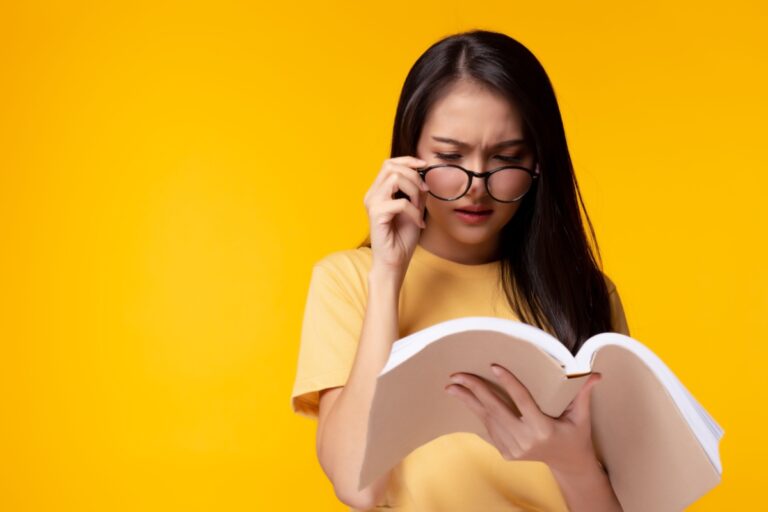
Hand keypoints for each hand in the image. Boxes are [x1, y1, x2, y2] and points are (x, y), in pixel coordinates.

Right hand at [363, 156, 429, 275]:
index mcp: (378, 191)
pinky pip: (401, 203)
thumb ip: (417, 192)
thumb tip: (424, 175)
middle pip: (391, 167)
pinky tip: (418, 223)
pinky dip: (414, 211)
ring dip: (413, 191)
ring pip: (395, 179)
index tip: (425, 165)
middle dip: (413, 176)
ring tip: (418, 208)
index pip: (389, 164)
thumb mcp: (415, 209)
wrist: (394, 261)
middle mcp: (372, 195)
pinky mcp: (376, 214)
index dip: (407, 160)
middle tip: (424, 193)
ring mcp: (372, 203)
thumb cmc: (402, 238)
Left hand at [444, 364, 603, 474]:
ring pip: (487, 419)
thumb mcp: (581, 416)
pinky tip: (464, 399)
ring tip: (452, 386)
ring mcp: (514, 449)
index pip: (522, 400)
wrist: (568, 464)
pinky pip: (489, 429)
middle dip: (475, 390)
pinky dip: (477, 413)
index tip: (493, 366)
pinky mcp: (507, 453)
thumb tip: (596, 373)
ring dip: (468, 401)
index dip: (508, 382)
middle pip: (496, 410)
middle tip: (457, 375)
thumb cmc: (576, 435)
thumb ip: (583, 393)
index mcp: (544, 429)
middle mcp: (526, 441)